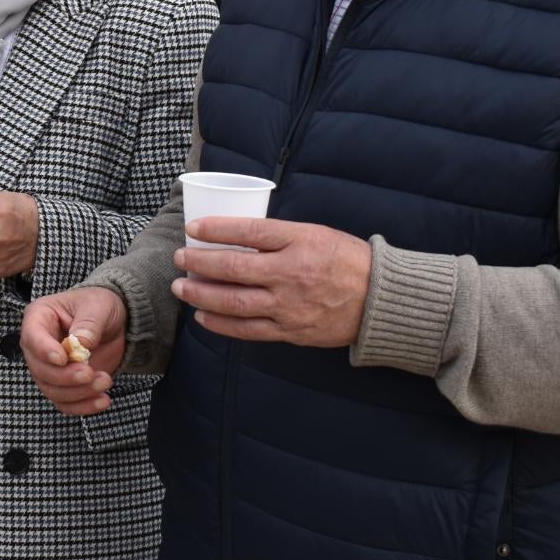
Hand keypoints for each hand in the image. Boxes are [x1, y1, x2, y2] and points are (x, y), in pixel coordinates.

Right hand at [22, 286, 127, 415]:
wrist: (112, 323)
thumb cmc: (98, 306)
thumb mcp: (98, 306)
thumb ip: (89, 324)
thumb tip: (81, 343)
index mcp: (39, 318)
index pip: (32, 337)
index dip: (44, 350)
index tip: (63, 358)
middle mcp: (38, 345)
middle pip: (39, 369)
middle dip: (66, 377)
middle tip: (90, 373)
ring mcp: (49, 367)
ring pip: (52, 390)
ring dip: (78, 392)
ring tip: (105, 381)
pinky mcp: (64, 384)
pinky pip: (65, 403)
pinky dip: (83, 406)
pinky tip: (103, 400)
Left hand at [173, 217, 371, 346]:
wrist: (379, 301)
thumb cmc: (346, 260)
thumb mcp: (315, 234)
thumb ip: (278, 236)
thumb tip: (234, 233)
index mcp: (299, 242)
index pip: (249, 232)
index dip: (216, 229)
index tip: (192, 228)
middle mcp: (291, 274)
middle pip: (234, 268)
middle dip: (199, 263)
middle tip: (179, 258)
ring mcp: (289, 306)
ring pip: (234, 302)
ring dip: (201, 295)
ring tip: (181, 287)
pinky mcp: (290, 331)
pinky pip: (247, 330)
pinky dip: (221, 324)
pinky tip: (202, 317)